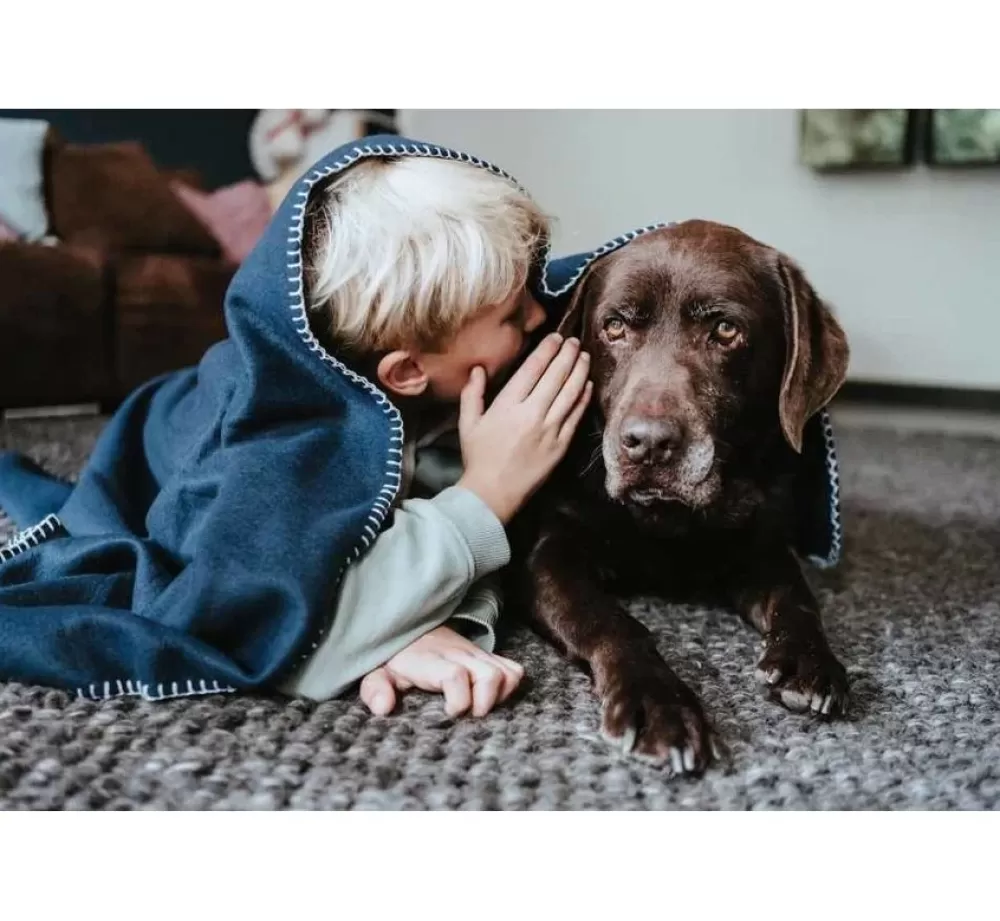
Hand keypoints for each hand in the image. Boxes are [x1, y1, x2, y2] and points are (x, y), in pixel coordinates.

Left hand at [359, 625, 524, 717]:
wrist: (410, 623)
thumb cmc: (395, 655)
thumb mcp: (377, 671)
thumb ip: (375, 689)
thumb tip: (384, 708)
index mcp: (431, 661)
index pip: (455, 676)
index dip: (458, 700)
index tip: (449, 713)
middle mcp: (459, 654)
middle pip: (491, 675)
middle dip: (485, 703)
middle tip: (469, 715)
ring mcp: (476, 653)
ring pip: (508, 672)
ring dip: (500, 695)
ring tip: (480, 707)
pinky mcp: (487, 655)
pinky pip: (513, 668)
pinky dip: (509, 685)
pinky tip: (490, 697)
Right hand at [457, 332, 591, 523]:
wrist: (493, 493)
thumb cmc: (478, 458)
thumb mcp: (468, 423)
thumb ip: (472, 393)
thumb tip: (478, 369)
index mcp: (508, 405)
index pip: (533, 369)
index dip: (547, 350)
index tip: (555, 337)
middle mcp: (531, 413)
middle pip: (556, 376)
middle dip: (567, 354)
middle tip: (573, 341)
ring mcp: (549, 430)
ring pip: (570, 393)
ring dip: (579, 371)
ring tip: (584, 356)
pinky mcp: (561, 446)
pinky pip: (576, 416)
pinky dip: (583, 398)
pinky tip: (588, 385)